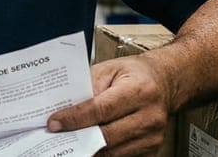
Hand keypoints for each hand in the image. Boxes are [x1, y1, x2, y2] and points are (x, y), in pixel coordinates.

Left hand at [47, 56, 172, 155]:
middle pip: (107, 135)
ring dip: (88, 148)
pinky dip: (102, 153)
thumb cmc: (134, 74)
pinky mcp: (151, 150)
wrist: (163, 83)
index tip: (54, 123)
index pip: (101, 109)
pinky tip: (87, 146)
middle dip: (77, 136)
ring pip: (113, 151)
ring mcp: (153, 137)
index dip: (75, 118)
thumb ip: (87, 86)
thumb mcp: (108, 69)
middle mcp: (149, 116)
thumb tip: (65, 106)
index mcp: (139, 90)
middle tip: (56, 136)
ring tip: (68, 141)